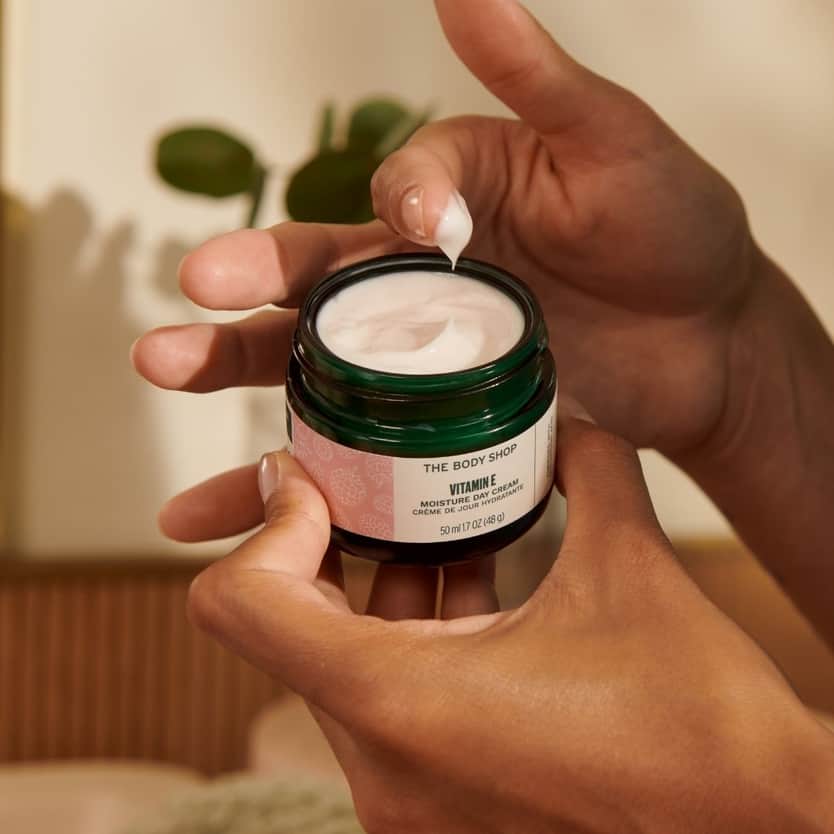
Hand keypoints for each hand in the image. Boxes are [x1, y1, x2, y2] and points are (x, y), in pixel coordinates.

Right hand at [132, 0, 759, 542]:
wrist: (709, 343)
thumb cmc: (672, 228)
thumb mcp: (612, 144)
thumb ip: (537, 81)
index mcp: (450, 199)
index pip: (396, 195)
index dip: (403, 209)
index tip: (434, 234)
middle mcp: (416, 278)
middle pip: (314, 281)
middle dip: (248, 286)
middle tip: (191, 294)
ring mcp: (421, 359)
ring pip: (311, 364)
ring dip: (234, 370)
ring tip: (164, 369)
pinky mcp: (435, 427)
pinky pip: (359, 449)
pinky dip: (302, 477)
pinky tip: (242, 501)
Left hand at [188, 409, 833, 833]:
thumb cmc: (700, 731)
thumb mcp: (633, 569)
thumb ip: (590, 469)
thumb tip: (566, 421)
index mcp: (404, 703)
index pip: (246, 604)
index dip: (268, 523)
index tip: (311, 479)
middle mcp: (384, 767)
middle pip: (289, 628)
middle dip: (329, 545)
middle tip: (369, 483)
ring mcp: (405, 799)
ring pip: (340, 664)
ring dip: (378, 589)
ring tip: (434, 529)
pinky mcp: (437, 809)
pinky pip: (384, 703)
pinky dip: (408, 638)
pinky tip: (473, 589)